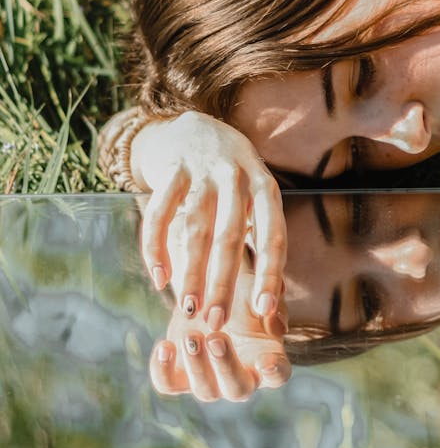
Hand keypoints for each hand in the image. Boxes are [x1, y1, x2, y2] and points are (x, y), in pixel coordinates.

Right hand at [135, 111, 286, 331]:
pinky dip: (156, 245)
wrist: (194, 126)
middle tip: (216, 322)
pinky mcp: (171, 168)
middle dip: (223, 282)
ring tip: (187, 308)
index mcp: (265, 189)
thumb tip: (274, 312)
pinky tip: (159, 276)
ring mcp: (203, 170)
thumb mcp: (254, 202)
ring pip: (195, 227)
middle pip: (231, 236)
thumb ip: (262, 248)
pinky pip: (160, 211)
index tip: (264, 311)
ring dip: (190, 271)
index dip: (270, 273)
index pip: (273, 235)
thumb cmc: (231, 180)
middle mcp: (237, 177)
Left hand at [150, 256, 290, 401]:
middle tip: (216, 338)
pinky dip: (163, 370)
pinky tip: (164, 345)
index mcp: (267, 357)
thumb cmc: (240, 291)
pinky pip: (168, 384)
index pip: (278, 374)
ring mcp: (209, 381)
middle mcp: (241, 377)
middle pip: (237, 388)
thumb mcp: (255, 288)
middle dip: (225, 366)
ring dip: (196, 365)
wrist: (206, 291)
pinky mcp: (178, 376)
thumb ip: (266, 296)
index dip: (273, 372)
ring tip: (190, 336)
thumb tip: (266, 307)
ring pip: (204, 390)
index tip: (265, 362)